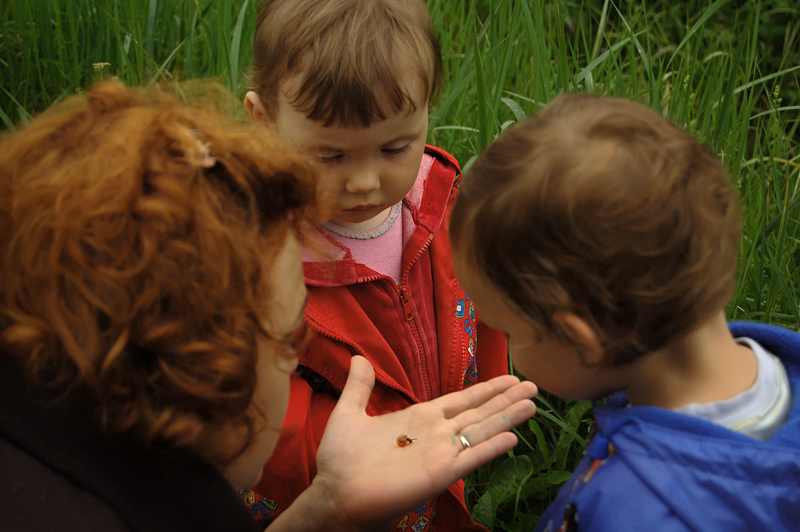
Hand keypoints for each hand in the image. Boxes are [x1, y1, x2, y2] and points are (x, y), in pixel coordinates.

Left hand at [305, 355, 537, 531]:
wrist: (337, 493)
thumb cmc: (341, 459)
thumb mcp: (349, 413)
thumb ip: (360, 386)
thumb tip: (358, 357)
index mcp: (420, 417)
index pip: (461, 399)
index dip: (486, 389)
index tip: (509, 379)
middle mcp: (436, 433)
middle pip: (479, 411)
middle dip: (506, 399)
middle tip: (533, 386)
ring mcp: (441, 453)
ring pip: (481, 430)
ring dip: (507, 417)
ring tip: (532, 404)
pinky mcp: (440, 473)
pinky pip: (471, 458)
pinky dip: (491, 448)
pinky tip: (513, 438)